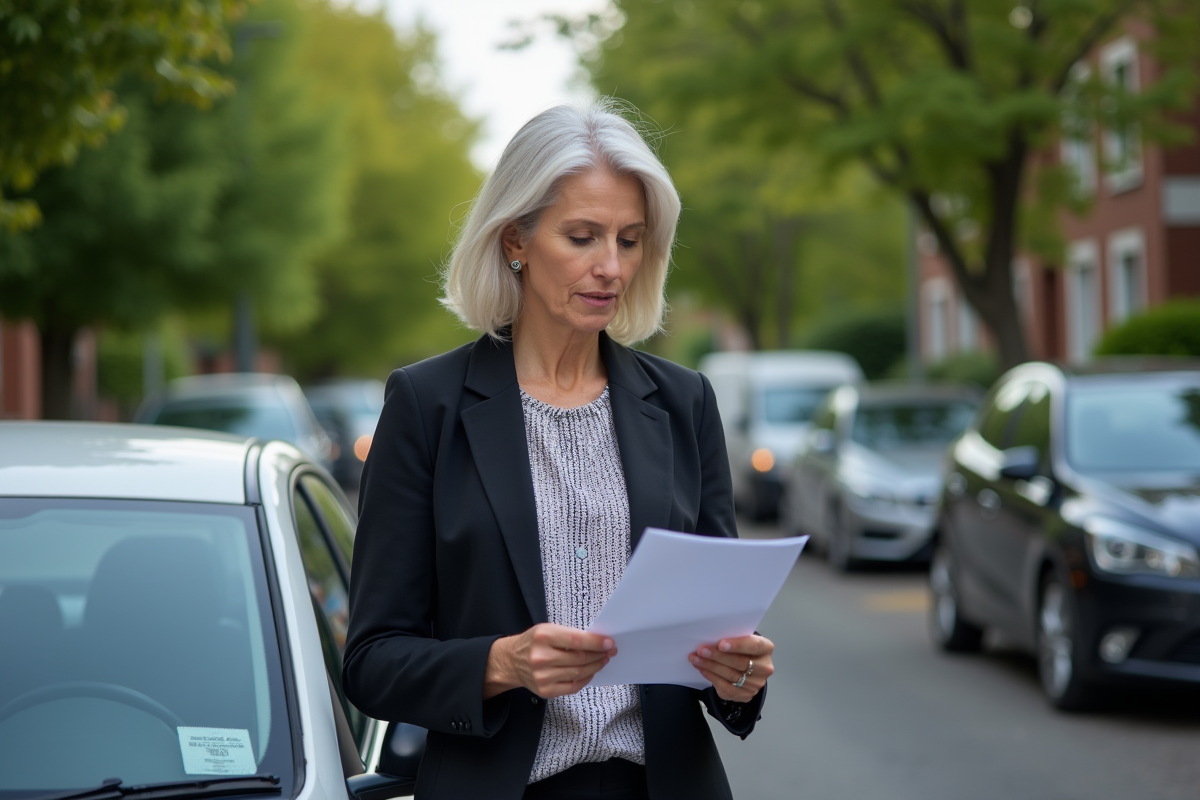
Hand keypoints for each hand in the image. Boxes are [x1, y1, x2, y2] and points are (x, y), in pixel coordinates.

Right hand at [484, 623, 617, 699]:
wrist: (511, 661)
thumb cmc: (533, 642)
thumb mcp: (547, 630)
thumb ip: (570, 635)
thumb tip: (597, 642)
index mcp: (543, 637)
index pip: (577, 641)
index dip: (596, 643)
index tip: (610, 643)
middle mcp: (541, 658)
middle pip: (580, 659)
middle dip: (599, 655)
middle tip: (610, 651)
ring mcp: (543, 677)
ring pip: (579, 673)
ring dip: (595, 667)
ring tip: (603, 660)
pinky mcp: (545, 691)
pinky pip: (573, 687)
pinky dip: (585, 679)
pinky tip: (590, 672)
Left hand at [689, 634, 773, 701]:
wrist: (748, 669)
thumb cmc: (742, 650)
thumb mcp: (742, 640)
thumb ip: (733, 639)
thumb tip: (711, 639)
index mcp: (766, 648)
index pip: (754, 646)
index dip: (737, 645)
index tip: (721, 644)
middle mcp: (764, 667)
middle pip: (740, 662)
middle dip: (718, 656)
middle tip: (701, 651)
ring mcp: (756, 683)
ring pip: (731, 675)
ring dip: (710, 666)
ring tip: (696, 659)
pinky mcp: (746, 695)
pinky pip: (726, 687)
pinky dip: (712, 677)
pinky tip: (702, 669)